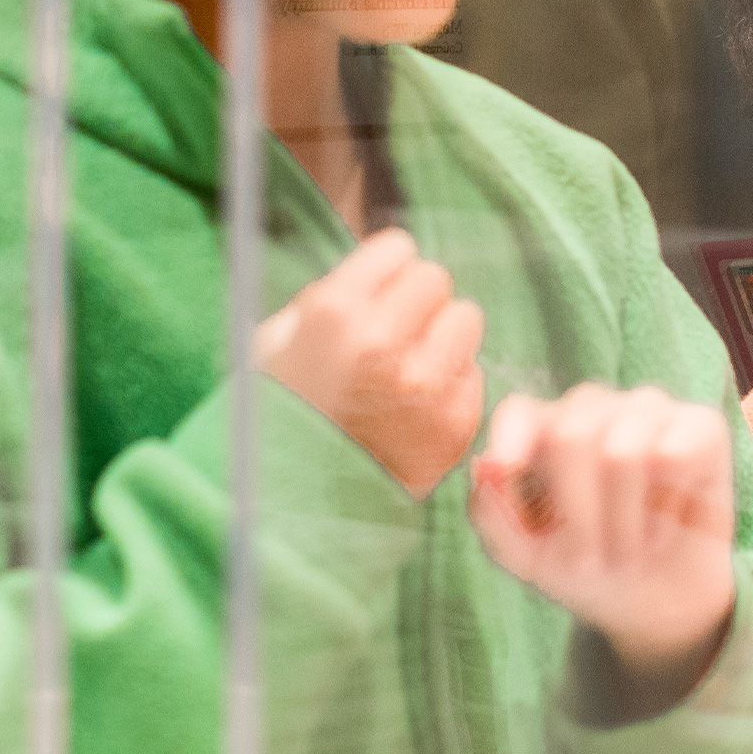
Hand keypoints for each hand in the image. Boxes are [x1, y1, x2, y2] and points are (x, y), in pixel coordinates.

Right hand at [256, 229, 485, 499]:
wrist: (294, 505)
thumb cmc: (281, 413)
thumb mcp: (278, 338)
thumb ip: (332, 294)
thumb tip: (384, 266)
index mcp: (335, 312)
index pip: (399, 248)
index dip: (386, 271)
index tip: (376, 293)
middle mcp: (384, 342)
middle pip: (436, 279)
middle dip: (415, 301)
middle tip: (394, 331)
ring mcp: (425, 386)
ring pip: (466, 319)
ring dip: (441, 337)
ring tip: (409, 366)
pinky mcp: (454, 424)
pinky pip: (474, 375)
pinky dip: (451, 385)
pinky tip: (416, 407)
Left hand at [469, 384, 738, 706]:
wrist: (654, 600)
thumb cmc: (583, 566)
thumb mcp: (525, 556)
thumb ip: (492, 514)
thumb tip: (486, 466)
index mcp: (542, 427)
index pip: (520, 414)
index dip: (512, 441)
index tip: (506, 471)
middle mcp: (594, 407)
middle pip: (570, 437)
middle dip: (578, 516)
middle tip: (588, 561)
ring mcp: (648, 409)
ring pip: (624, 452)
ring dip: (623, 524)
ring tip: (629, 551)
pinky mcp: (700, 424)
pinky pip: (676, 453)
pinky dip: (669, 506)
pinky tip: (669, 523)